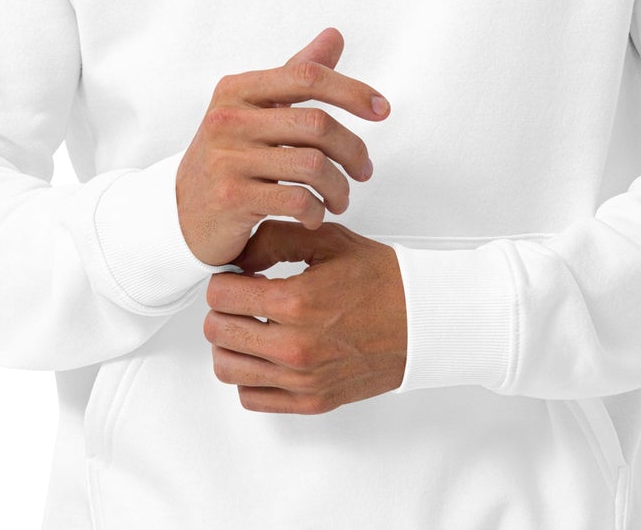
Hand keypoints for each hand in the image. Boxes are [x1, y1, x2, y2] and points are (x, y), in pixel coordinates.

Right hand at [176, 27, 390, 266]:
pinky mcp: (231, 198)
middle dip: (353, 150)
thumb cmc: (229, 156)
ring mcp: (227, 159)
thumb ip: (295, 73)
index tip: (382, 109)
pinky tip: (315, 214)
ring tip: (340, 198)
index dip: (351, 90)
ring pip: (313, 165)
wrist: (180, 212)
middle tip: (364, 171)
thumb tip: (335, 36)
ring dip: (339, 187)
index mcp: (237, 89)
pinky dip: (317, 210)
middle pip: (317, 123)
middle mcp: (229, 118)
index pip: (307, 75)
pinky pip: (296, 200)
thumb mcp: (255, 109)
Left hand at [203, 219, 406, 413]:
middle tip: (240, 298)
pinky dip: (248, 374)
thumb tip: (238, 256)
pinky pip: (252, 396)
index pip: (220, 295)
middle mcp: (295, 346)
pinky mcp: (311, 401)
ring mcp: (302, 380)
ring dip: (230, 342)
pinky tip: (265, 352)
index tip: (236, 276)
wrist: (423, 321)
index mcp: (296, 302)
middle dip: (222, 308)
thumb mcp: (328, 241)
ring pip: (228, 368)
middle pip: (217, 331)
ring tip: (249, 325)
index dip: (223, 279)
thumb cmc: (381, 279)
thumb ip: (276, 239)